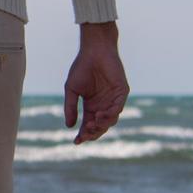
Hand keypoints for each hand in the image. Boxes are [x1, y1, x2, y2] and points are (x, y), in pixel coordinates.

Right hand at [63, 23, 130, 144]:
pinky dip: (111, 113)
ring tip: (92, 124)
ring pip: (111, 119)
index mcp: (92, 106)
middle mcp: (104, 105)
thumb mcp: (72, 90)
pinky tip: (101, 115)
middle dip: (93, 132)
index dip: (83, 134)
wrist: (94, 51)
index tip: (76, 141)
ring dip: (102, 124)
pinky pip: (119, 107)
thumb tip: (69, 126)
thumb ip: (71, 107)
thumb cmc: (82, 68)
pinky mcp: (122, 92)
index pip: (89, 125)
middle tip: (85, 133)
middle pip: (101, 126)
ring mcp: (114, 99)